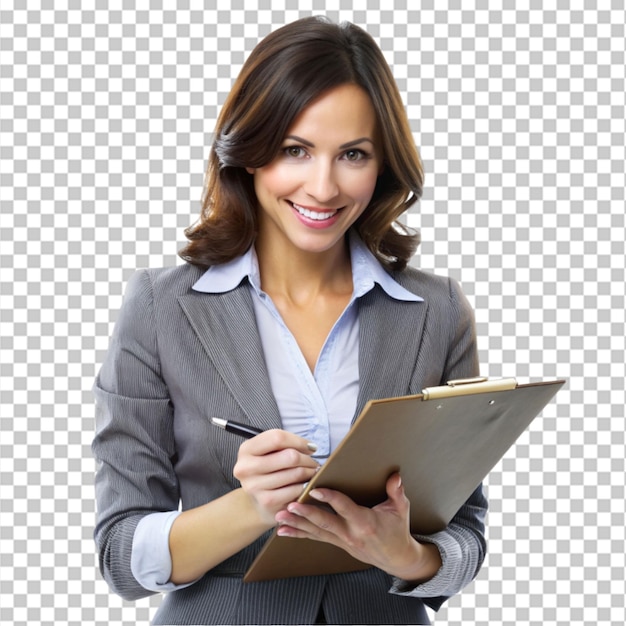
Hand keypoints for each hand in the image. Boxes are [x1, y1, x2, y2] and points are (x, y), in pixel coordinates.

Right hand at [233, 429, 319, 525]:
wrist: (258, 499)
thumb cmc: (268, 469)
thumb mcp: (268, 451)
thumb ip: (284, 444)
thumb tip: (310, 447)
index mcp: (246, 449)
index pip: (277, 437)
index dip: (299, 441)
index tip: (310, 447)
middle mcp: (246, 467)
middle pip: (290, 456)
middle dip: (308, 459)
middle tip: (313, 463)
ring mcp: (255, 486)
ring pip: (296, 473)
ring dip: (309, 472)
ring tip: (311, 473)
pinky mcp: (266, 502)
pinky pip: (296, 490)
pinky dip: (305, 487)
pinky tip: (306, 485)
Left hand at [274, 472, 440, 581]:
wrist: (396, 558)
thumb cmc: (397, 530)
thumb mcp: (401, 509)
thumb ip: (396, 492)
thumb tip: (395, 476)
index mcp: (365, 522)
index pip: (344, 508)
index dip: (330, 498)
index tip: (315, 489)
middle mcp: (350, 533)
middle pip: (324, 523)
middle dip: (305, 514)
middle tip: (289, 505)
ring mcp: (342, 541)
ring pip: (315, 532)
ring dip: (296, 524)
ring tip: (279, 517)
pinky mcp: (337, 543)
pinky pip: (315, 538)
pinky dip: (298, 534)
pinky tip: (283, 530)